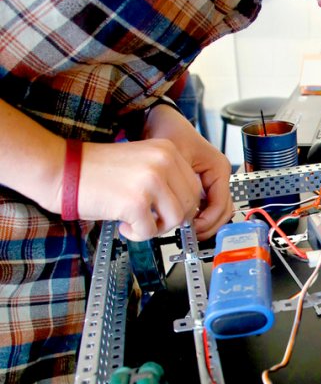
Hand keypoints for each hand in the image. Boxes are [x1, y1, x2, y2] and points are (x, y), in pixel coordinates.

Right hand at [76, 138, 205, 239]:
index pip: (194, 186)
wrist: (63, 170)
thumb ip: (166, 179)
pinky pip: (150, 231)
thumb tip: (185, 207)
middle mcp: (163, 162)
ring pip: (175, 219)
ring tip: (137, 222)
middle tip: (152, 220)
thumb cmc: (95, 170)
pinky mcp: (136, 202)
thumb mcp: (141, 162)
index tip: (168, 212)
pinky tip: (122, 224)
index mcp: (166, 149)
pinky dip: (136, 234)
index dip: (183, 205)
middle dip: (172, 219)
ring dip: (157, 228)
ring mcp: (151, 182)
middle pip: (189, 204)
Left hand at [142, 104, 233, 238]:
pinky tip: (183, 219)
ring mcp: (212, 181)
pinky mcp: (202, 184)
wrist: (158, 119)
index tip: (191, 229)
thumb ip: (181, 186)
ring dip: (204, 223)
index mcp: (219, 168)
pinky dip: (198, 216)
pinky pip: (207, 206)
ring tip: (186, 229)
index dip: (206, 221)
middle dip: (208, 226)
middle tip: (190, 235)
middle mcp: (219, 175)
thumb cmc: (168, 131)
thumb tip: (184, 214)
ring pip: (216, 212)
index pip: (220, 205)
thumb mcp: (174, 159)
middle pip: (223, 212)